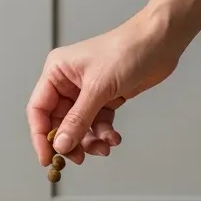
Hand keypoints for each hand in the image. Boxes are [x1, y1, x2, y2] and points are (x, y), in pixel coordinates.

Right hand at [26, 9, 181, 165]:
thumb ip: (78, 120)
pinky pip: (97, 123)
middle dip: (69, 141)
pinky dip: (104, 133)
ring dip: (89, 141)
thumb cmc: (127, 50)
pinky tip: (114, 138)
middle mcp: (67, 82)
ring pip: (79, 126)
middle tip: (78, 159)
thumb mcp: (98, 88)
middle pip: (58, 121)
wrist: (161, 41)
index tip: (47, 158)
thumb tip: (60, 145)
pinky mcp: (105, 97)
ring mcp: (87, 91)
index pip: (38, 109)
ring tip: (103, 148)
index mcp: (56, 72)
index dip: (40, 136)